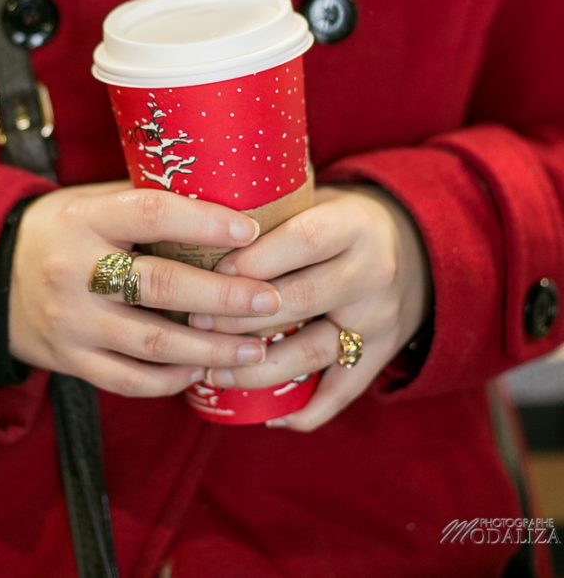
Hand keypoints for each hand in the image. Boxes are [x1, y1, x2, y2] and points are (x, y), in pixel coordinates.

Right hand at [10, 182, 281, 396]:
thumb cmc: (63, 229)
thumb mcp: (95, 202)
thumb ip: (148, 205)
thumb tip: (226, 200)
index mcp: (87, 220)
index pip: (153, 214)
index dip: (205, 222)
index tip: (251, 230)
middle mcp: (76, 270)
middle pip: (162, 287)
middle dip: (224, 298)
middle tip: (270, 300)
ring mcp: (71, 321)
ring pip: (152, 344)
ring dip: (210, 349)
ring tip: (255, 349)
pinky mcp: (68, 359)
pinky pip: (127, 379)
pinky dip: (170, 379)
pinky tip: (202, 370)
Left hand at [190, 185, 431, 430]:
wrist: (419, 250)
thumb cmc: (341, 222)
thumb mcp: (321, 200)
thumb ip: (275, 208)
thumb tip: (196, 212)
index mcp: (355, 226)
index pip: (304, 241)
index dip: (256, 259)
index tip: (213, 272)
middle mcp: (372, 274)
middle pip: (301, 299)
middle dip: (241, 315)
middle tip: (195, 321)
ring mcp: (379, 321)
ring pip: (313, 353)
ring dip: (258, 368)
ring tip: (212, 372)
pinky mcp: (381, 356)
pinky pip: (343, 391)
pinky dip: (306, 411)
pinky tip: (266, 415)